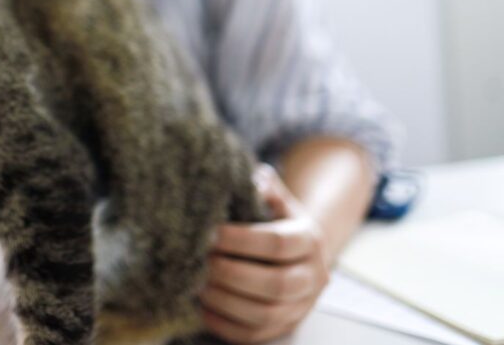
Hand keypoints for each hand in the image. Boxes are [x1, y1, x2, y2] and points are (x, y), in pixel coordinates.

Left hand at [201, 165, 330, 343]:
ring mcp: (301, 307)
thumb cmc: (275, 221)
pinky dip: (225, 325)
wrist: (298, 254)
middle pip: (275, 284)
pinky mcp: (285, 328)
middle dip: (230, 273)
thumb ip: (265, 188)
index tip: (208, 233)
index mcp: (310, 241)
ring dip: (225, 301)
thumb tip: (253, 178)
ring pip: (266, 314)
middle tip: (197, 261)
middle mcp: (313, 277)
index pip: (277, 243)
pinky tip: (201, 307)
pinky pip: (255, 336)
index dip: (240, 239)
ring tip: (195, 284)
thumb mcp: (277, 201)